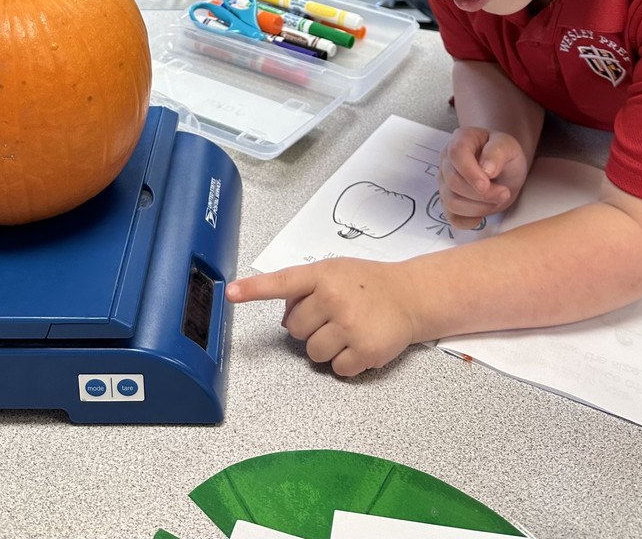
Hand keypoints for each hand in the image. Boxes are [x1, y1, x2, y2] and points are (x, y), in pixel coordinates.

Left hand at [226, 258, 418, 376]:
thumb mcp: (335, 272)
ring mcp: (349, 325)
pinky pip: (336, 369)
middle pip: (294, 330)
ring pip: (312, 352)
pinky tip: (360, 344)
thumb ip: (305, 288)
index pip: (282, 282)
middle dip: (310, 326)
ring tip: (349, 329)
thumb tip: (286, 317)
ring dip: (327, 347)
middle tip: (335, 315)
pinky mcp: (364, 350)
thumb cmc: (369, 284)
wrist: (411, 296)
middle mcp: (333, 297)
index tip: (231, 293)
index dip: (253, 289)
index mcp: (322, 275)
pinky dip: (346, 362)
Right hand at [439, 127, 528, 228]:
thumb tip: (486, 169)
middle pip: (453, 182)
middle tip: (505, 193)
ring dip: (479, 207)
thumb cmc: (504, 155)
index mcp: (461, 140)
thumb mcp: (508, 147)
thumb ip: (497, 152)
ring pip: (452, 202)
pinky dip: (468, 221)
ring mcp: (444, 182)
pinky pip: (452, 217)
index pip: (456, 154)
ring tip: (497, 200)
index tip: (487, 184)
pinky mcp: (448, 201)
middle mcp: (447, 160)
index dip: (470, 172)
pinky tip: (483, 215)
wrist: (503, 167)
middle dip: (482, 194)